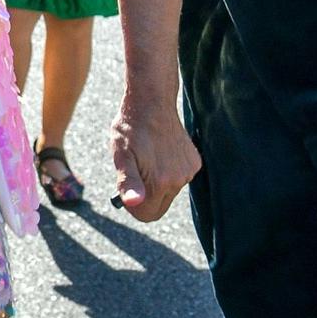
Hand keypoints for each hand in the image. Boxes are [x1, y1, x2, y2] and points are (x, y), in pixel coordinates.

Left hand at [110, 101, 199, 221]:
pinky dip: (168, 170)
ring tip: (146, 156)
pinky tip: (160, 151)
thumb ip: (127, 181)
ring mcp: (189, 171)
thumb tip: (133, 203)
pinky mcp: (195, 162)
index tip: (125, 190)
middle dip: (145, 194)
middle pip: (159, 205)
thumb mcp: (121, 154)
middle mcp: (179, 180)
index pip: (147, 214)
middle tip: (134, 170)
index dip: (134, 206)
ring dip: (156, 180)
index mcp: (160, 182)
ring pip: (168, 191)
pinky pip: (178, 177)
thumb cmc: (130, 129)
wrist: (151, 102)